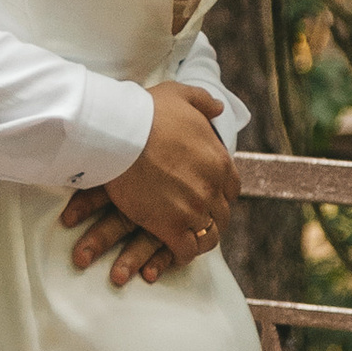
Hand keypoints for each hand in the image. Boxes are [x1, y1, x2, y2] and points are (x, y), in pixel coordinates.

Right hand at [71, 84, 232, 286]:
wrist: (120, 132)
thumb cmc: (147, 111)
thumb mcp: (181, 95)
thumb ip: (203, 102)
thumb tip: (218, 108)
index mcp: (220, 161)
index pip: (232, 188)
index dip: (219, 194)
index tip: (207, 197)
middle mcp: (212, 188)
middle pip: (222, 215)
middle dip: (211, 219)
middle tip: (195, 221)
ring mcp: (193, 209)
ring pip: (208, 237)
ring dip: (200, 240)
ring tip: (188, 241)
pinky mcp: (169, 226)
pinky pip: (185, 251)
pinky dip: (182, 255)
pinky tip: (174, 251)